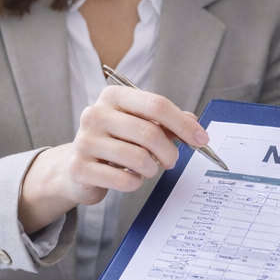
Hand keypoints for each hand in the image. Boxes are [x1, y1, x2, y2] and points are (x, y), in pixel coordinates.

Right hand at [18, 85, 208, 232]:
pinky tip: (131, 179)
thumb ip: (165, 123)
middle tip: (171, 161)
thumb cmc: (113, 144)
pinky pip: (124, 179)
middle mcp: (95, 113)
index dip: (183, 124)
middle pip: (150, 133)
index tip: (201, 140)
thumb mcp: (138, 126)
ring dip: (152, 169)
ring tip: (147, 169)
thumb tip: (194, 124)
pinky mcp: (80, 167)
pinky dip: (136, 183)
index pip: (157, 105)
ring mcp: (85, 140)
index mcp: (113, 97)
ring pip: (139, 158)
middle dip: (169, 152)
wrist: (77, 168)